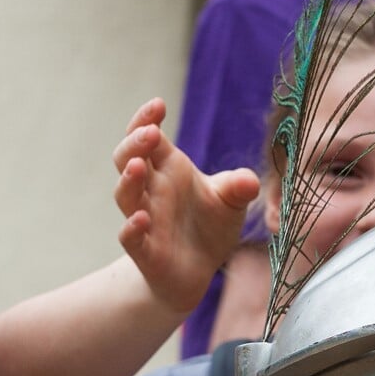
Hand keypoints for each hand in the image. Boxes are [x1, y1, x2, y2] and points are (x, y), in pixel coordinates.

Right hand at [112, 98, 261, 310]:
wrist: (199, 271)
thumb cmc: (210, 226)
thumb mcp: (232, 202)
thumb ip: (239, 187)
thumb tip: (249, 181)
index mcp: (168, 169)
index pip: (148, 138)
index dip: (146, 119)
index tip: (158, 104)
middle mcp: (151, 190)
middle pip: (128, 159)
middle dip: (134, 143)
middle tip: (150, 132)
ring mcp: (144, 219)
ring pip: (125, 195)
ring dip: (129, 180)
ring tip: (139, 166)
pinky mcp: (144, 251)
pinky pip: (130, 237)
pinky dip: (132, 228)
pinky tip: (141, 219)